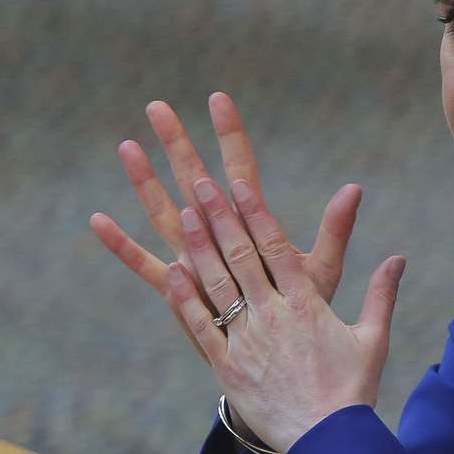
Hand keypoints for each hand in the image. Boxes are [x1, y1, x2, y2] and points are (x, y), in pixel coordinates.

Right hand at [90, 92, 361, 362]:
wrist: (282, 355)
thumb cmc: (303, 310)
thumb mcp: (321, 268)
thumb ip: (335, 230)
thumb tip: (356, 188)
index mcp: (254, 225)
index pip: (241, 169)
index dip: (230, 135)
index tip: (218, 98)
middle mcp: (220, 235)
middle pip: (195, 180)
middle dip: (178, 144)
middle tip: (157, 106)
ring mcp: (196, 259)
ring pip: (165, 212)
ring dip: (145, 182)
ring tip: (127, 146)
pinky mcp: (181, 290)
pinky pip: (146, 266)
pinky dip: (122, 246)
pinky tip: (97, 220)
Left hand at [166, 175, 404, 453]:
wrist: (327, 441)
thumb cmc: (353, 390)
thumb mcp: (374, 338)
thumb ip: (382, 294)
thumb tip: (399, 258)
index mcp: (308, 305)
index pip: (278, 249)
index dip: (256, 214)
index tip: (239, 186)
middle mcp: (275, 316)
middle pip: (243, 256)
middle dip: (222, 217)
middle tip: (201, 183)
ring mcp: (249, 340)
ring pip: (218, 284)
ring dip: (200, 247)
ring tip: (185, 214)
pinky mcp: (229, 367)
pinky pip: (202, 326)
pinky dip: (186, 299)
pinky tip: (173, 272)